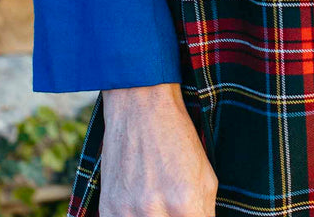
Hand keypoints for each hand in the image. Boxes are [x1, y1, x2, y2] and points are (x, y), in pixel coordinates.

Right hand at [100, 83, 218, 216]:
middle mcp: (154, 211)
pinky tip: (139, 207)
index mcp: (185, 203)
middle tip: (176, 208)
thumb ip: (204, 211)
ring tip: (158, 205)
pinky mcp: (107, 209)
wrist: (141, 107)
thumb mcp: (205, 176)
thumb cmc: (177, 138)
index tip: (192, 214)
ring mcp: (127, 212)